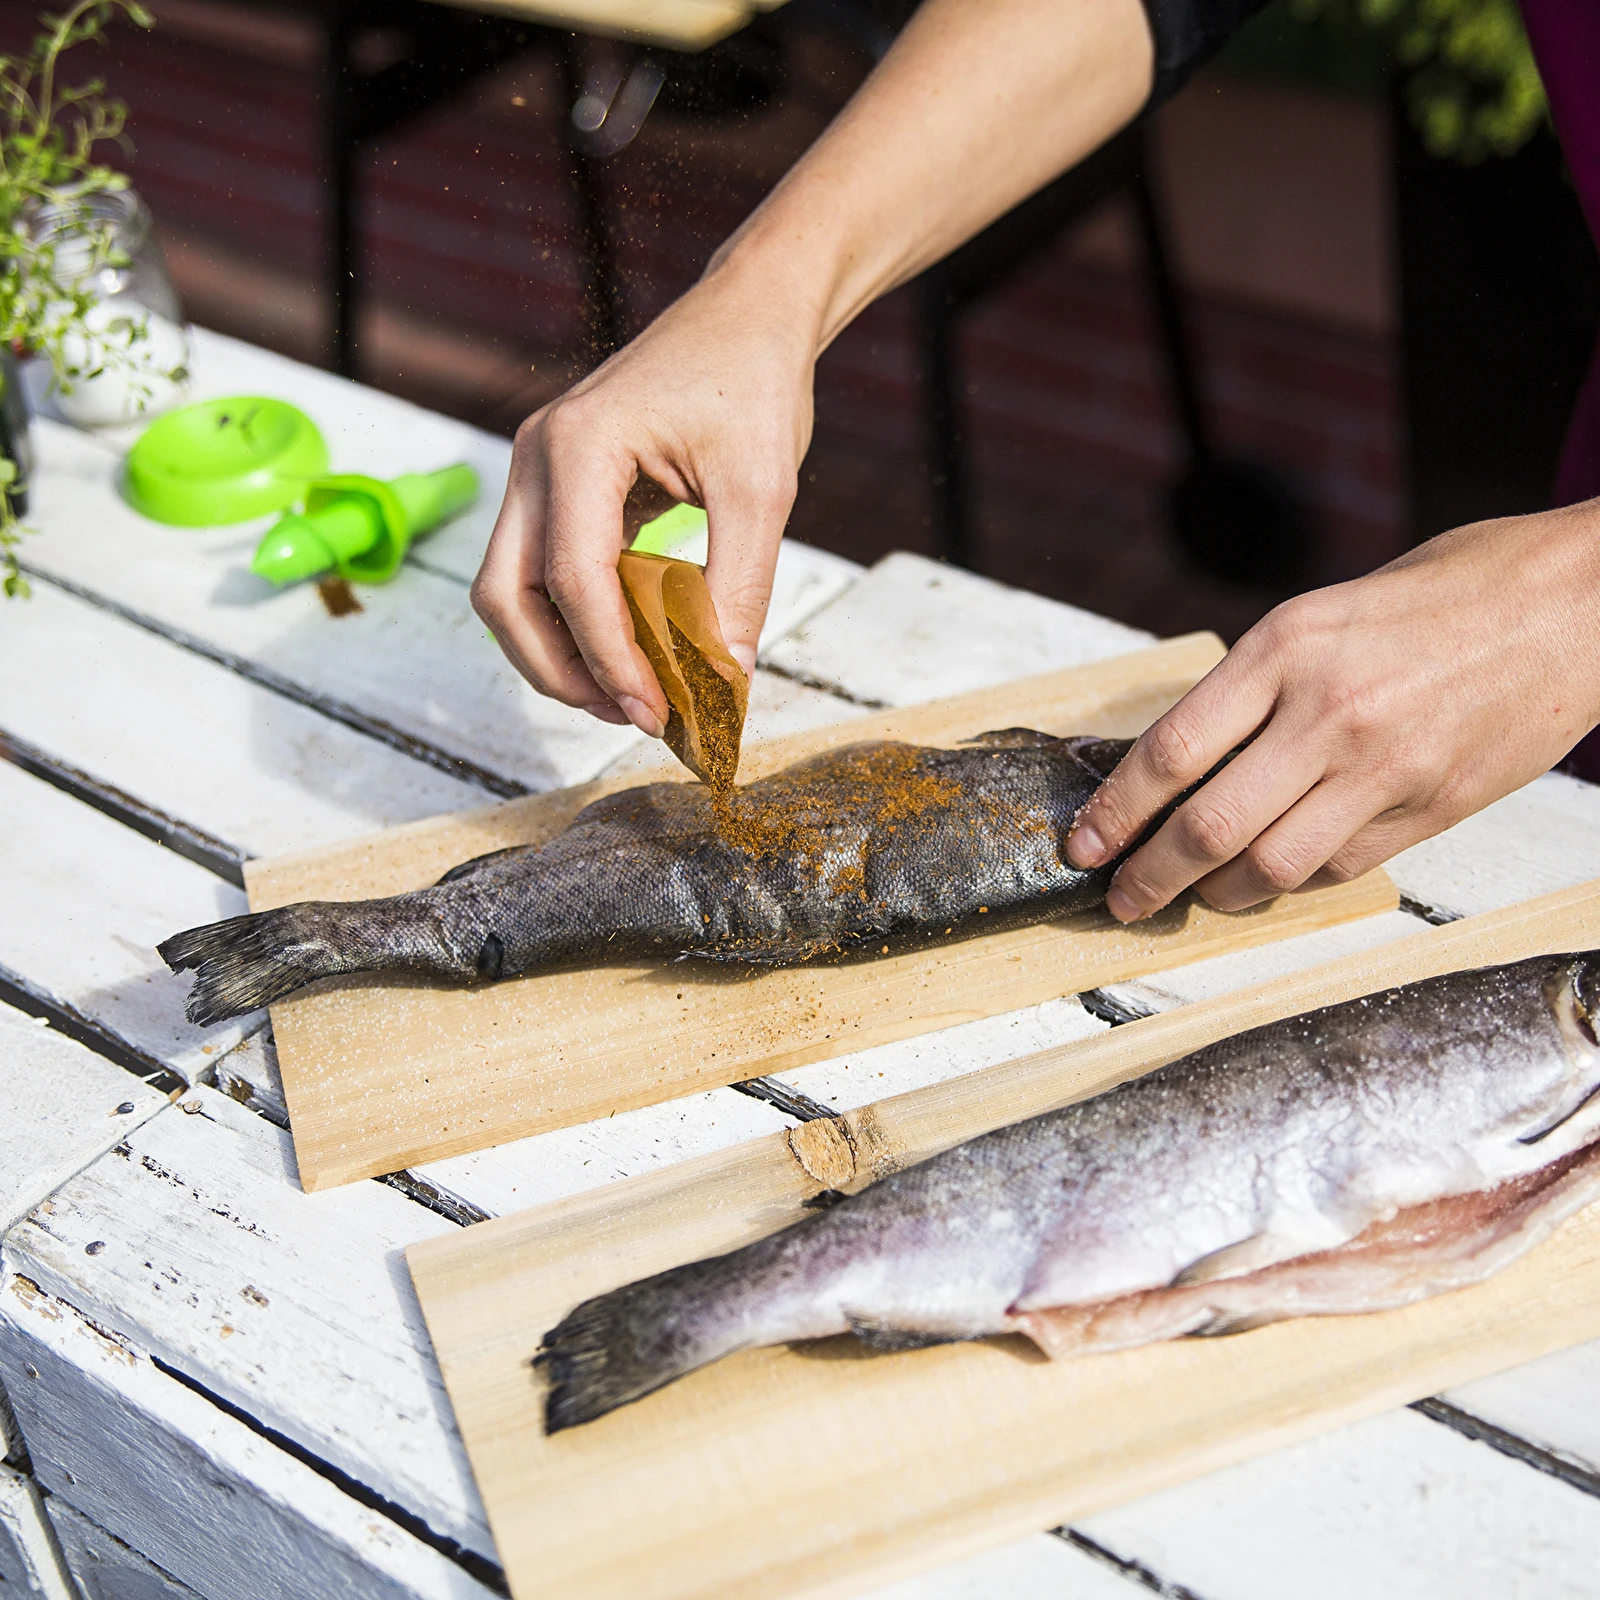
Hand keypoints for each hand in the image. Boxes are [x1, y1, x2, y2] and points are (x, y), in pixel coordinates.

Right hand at [473, 0, 1152, 735]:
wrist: (748, 316)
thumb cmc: (754, 383)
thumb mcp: (761, 491)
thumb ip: (739, 587)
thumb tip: (726, 681)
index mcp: (578, 446)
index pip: (574, 580)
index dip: (612, 659)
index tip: (658, 712)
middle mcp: (537, 456)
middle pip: (507, 595)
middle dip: (560, 669)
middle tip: (631, 714)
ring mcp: (538, 469)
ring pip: (512, 589)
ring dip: (559, 652)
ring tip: (631, 693)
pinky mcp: (557, 484)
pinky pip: (542, 570)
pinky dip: (575, 620)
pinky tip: (632, 650)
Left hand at [1066, 502, 1599, 920]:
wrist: (1577, 602)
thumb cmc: (1447, 593)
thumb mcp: (1325, 611)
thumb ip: (1254, 683)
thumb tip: (1180, 758)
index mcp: (1286, 648)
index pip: (1169, 751)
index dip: (1113, 813)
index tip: (1083, 845)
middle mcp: (1327, 712)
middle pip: (1207, 828)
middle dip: (1148, 878)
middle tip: (1121, 899)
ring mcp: (1383, 769)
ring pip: (1269, 867)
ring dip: (1217, 895)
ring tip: (1194, 896)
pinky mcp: (1431, 810)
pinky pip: (1338, 869)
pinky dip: (1292, 882)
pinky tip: (1273, 875)